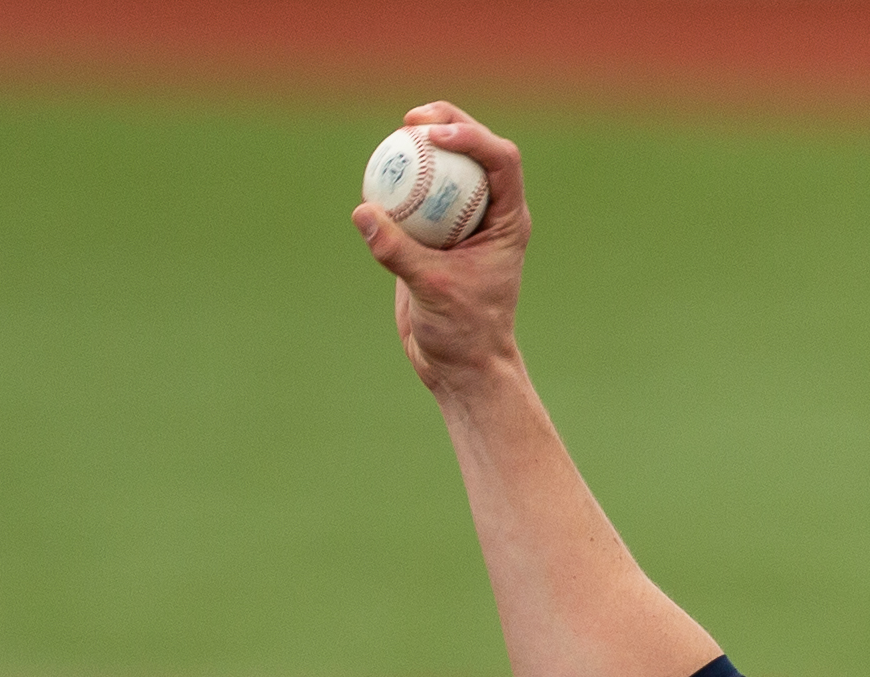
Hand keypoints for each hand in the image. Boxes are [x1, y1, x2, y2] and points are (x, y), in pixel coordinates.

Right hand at [351, 103, 532, 397]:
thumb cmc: (463, 332)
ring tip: (397, 133)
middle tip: (412, 119)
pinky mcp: (434, 234)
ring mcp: (462, 222)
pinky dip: (400, 181)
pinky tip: (376, 173)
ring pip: (447, 168)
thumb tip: (362, 211)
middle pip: (476, 151)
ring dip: (423, 145)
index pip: (502, 162)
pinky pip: (417, 196)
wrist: (459, 365)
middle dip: (448, 123)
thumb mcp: (431, 290)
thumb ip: (397, 250)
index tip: (434, 136)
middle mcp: (489, 215)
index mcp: (507, 222)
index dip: (473, 137)